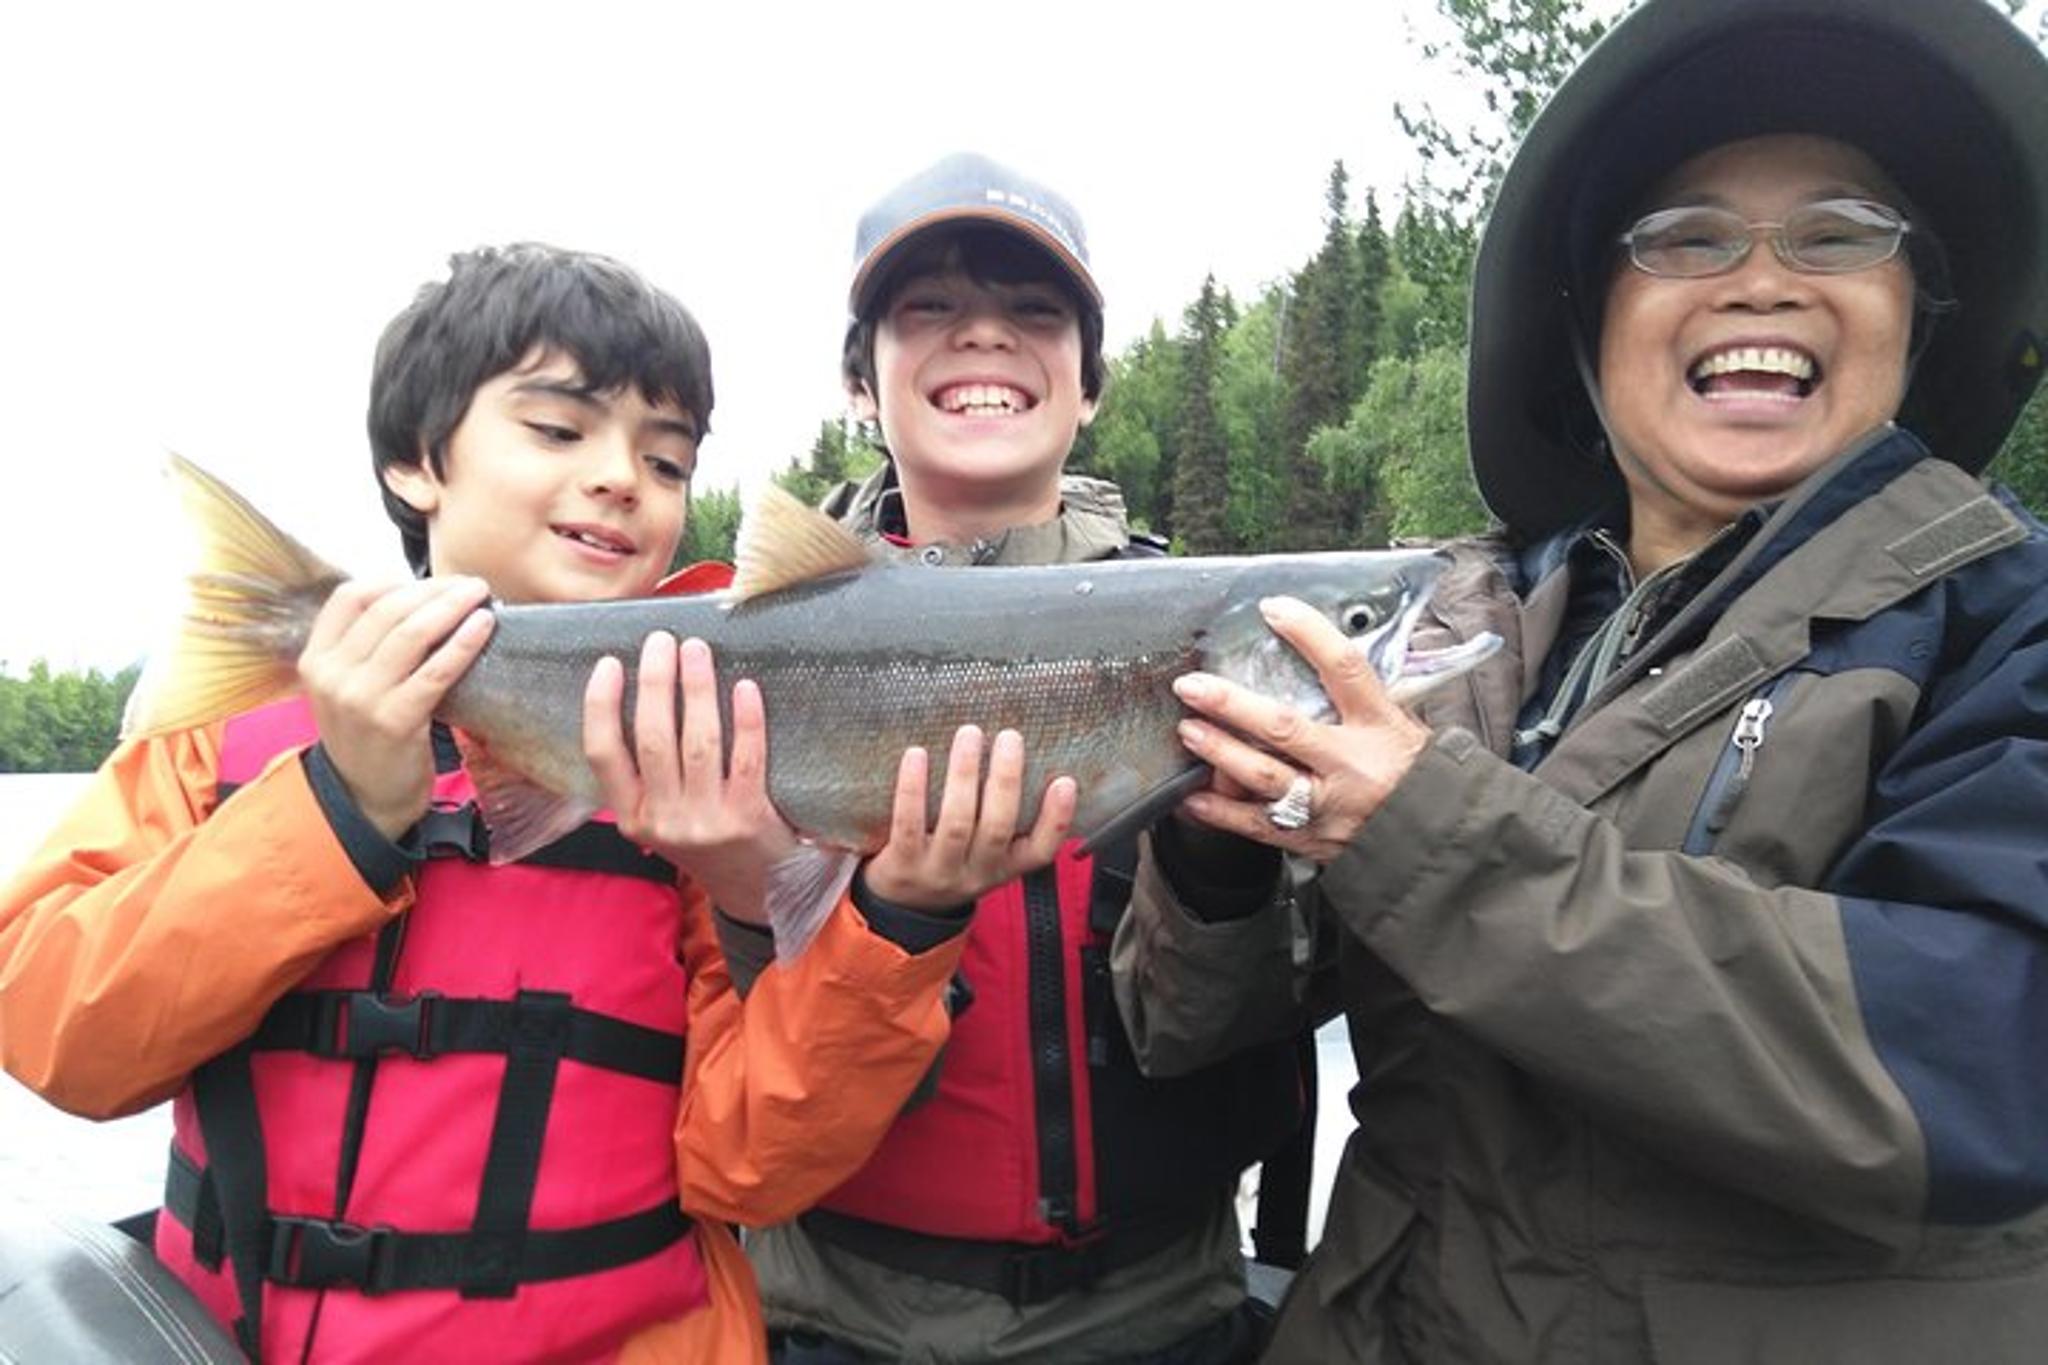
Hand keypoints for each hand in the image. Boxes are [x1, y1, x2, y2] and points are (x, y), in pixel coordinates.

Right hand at [299, 576, 494, 840]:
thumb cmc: (368, 734)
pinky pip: (436, 671)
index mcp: (316, 659)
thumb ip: (366, 647)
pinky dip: (463, 643)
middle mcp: (332, 674)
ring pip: (411, 633)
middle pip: (387, 610)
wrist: (364, 798)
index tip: (429, 582)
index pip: (349, 598)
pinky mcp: (395, 720)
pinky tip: (484, 626)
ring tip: (480, 594)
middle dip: (433, 589)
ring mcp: (361, 698)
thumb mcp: (346, 687)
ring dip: (451, 606)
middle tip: (470, 583)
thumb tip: (421, 600)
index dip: (393, 582)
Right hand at [584, 633, 798, 923]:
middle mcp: (665, 820)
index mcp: (633, 817)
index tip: (609, 663)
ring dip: (696, 689)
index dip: (601, 705)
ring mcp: (707, 821)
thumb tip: (643, 691)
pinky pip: (746, 758)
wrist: (757, 890)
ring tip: (696, 650)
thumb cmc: (707, 840)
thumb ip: (645, 776)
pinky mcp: (749, 817)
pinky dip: (746, 719)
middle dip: (654, 682)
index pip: (602, 754)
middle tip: (661, 640)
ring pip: (698, 742)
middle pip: (652, 738)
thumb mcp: (662, 820)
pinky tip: (745, 686)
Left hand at [861, 726, 1077, 911]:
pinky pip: (909, 825)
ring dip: (963, 775)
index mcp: (1003, 868)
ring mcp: (937, 873)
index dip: (1056, 819)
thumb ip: (1003, 817)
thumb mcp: (985, 854)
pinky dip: (913, 789)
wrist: (898, 908)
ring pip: (956, 824)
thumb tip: (1024, 755)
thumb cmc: (949, 862)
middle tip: (1010, 737)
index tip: (1066, 782)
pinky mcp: (900, 867)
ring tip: (969, 735)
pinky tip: (916, 755)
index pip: (1040, 851)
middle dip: (1006, 780)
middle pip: (997, 829)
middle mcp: (974, 874)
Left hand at [1170, 595, 1429, 861]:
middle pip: (1285, 728)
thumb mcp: (1404, 724)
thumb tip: (1337, 644)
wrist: (1437, 839)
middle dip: (1233, 705)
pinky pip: (1258, 827)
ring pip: (1265, 778)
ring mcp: (1329, 805)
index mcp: (1379, 726)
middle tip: (1194, 686)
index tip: (1273, 609)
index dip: (1309, 635)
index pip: (1344, 669)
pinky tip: (1192, 798)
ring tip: (1189, 731)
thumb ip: (1366, 693)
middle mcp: (1351, 764)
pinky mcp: (1312, 838)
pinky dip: (1221, 813)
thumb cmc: (1419, 776)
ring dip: (1220, 753)